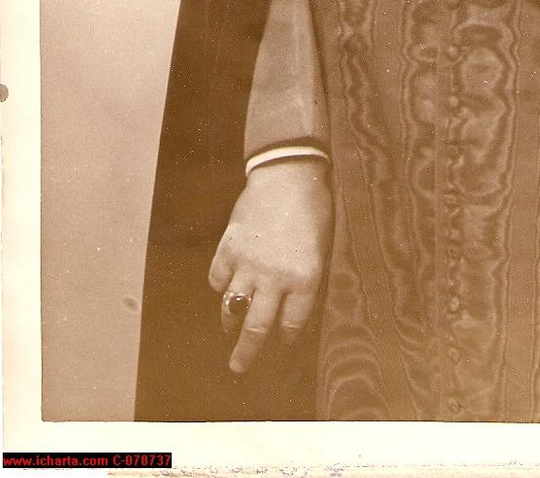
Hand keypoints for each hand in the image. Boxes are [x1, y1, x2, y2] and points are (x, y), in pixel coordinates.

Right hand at [208, 158, 333, 373]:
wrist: (289, 172)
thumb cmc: (313, 208)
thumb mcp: (322, 247)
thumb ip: (307, 279)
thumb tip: (291, 307)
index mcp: (306, 279)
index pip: (293, 325)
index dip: (286, 338)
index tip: (282, 345)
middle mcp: (276, 277)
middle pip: (257, 328)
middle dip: (247, 353)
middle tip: (239, 367)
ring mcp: (249, 263)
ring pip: (232, 308)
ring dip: (229, 323)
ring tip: (229, 331)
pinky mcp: (229, 247)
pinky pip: (217, 278)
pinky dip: (219, 285)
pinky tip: (224, 287)